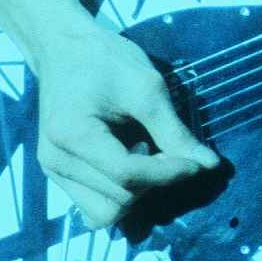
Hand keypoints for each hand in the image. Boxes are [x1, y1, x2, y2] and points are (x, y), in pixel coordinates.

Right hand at [32, 20, 219, 228]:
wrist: (64, 47)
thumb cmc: (105, 59)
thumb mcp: (146, 87)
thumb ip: (174, 131)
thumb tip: (209, 165)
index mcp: (72, 135)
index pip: (128, 175)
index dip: (169, 173)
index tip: (196, 163)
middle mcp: (55, 161)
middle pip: (119, 199)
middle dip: (153, 181)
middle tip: (168, 150)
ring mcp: (52, 171)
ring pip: (105, 213)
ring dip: (136, 193)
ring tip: (143, 154)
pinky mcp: (57, 174)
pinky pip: (93, 206)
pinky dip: (117, 195)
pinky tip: (127, 163)